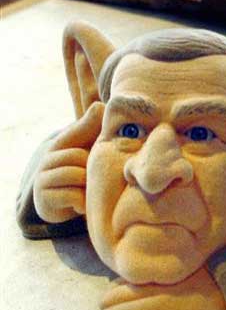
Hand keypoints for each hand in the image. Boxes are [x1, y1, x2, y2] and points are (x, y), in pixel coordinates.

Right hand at [33, 101, 103, 222]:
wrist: (62, 203)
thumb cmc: (80, 170)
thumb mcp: (87, 146)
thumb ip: (92, 127)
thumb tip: (99, 106)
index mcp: (60, 143)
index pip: (77, 131)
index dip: (88, 129)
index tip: (100, 131)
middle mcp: (47, 159)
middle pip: (80, 157)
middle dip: (92, 168)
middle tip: (93, 176)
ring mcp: (42, 179)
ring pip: (77, 176)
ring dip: (88, 186)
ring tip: (88, 190)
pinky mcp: (44, 199)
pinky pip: (73, 196)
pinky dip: (83, 201)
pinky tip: (81, 202)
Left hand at [100, 267, 225, 309]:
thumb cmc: (199, 273)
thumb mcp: (173, 267)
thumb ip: (150, 274)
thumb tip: (122, 284)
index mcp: (157, 275)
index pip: (120, 287)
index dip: (110, 296)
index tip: (108, 300)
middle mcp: (158, 290)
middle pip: (116, 303)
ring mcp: (166, 307)